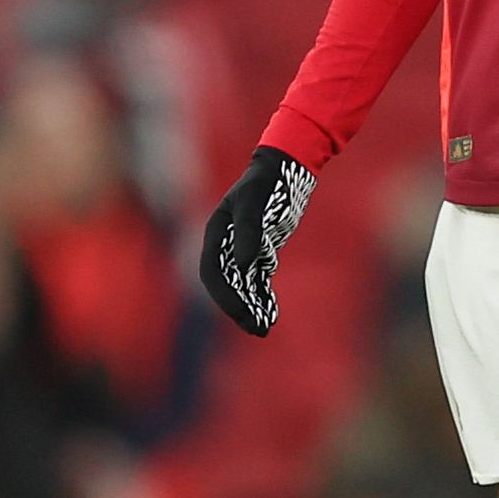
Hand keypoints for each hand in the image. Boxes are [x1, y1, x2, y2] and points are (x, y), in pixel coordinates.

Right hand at [198, 146, 316, 336]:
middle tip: (258, 328)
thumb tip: (244, 264)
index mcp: (216, 233)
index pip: (213, 272)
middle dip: (240, 308)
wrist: (285, 168)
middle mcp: (225, 245)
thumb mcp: (256, 203)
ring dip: (252, 307)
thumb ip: (250, 232)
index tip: (242, 312)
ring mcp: (242, 249)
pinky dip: (262, 296)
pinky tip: (270, 312)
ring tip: (264, 328)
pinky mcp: (260, 251)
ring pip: (242, 285)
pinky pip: (257, 280)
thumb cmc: (267, 183)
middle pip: (227, 284)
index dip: (225, 295)